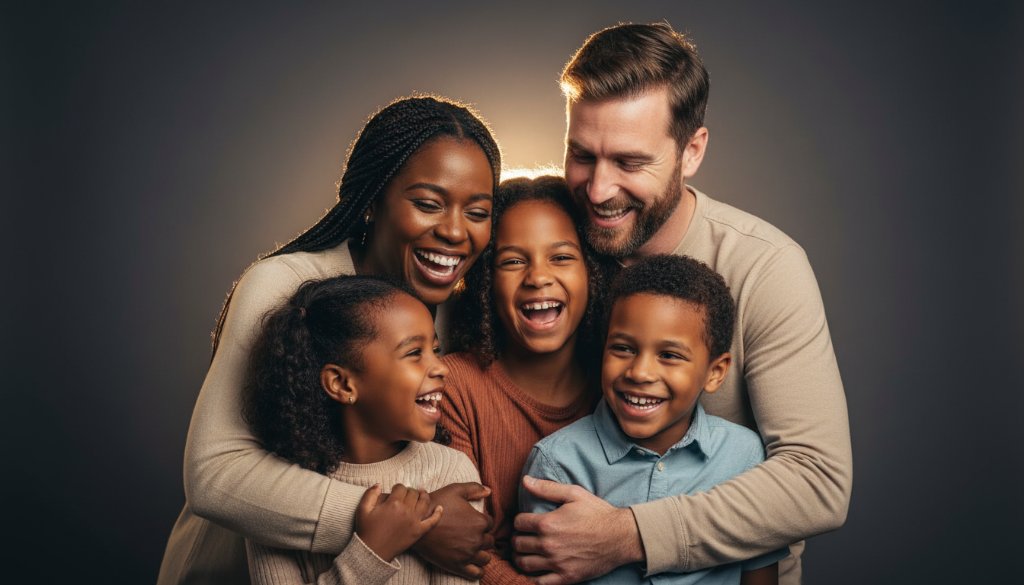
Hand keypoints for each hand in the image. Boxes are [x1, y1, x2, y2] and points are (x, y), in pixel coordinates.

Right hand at [355, 484, 442, 561]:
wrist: (372, 552)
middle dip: (409, 491)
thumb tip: (379, 484)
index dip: (397, 487)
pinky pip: (432, 521)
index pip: (401, 487)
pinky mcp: (418, 532)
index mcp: (393, 503)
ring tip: (422, 493)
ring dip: (424, 496)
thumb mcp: (362, 510)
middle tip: (406, 494)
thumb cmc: (366, 531)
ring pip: (424, 502)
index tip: (395, 490)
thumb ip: (370, 493)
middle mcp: (406, 510)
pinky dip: (438, 514)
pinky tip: (440, 508)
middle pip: (413, 493)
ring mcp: (414, 521)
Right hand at [412, 482, 493, 578]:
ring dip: (482, 552)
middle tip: (471, 534)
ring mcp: (468, 554)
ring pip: (486, 557)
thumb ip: (474, 488)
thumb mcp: (455, 490)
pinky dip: (479, 569)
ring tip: (473, 548)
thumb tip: (489, 491)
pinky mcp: (458, 566)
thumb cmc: (436, 504)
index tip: (473, 521)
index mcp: (479, 521)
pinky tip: (474, 563)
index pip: (490, 523)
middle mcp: (477, 539)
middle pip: (489, 541)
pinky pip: (477, 573)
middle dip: (482, 536)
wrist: (416, 523)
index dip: (482, 521)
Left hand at [513, 476, 643, 584]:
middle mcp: (549, 544)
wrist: (621, 536)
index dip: (519, 521)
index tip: (525, 522)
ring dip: (520, 557)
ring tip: (526, 553)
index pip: (518, 523)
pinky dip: (532, 577)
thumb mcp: (574, 493)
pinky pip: (539, 583)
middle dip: (518, 538)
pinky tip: (535, 570)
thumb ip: (547, 488)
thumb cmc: (598, 513)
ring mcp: (557, 563)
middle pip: (518, 544)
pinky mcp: (566, 577)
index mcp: (548, 523)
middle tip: (524, 537)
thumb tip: (525, 480)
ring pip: (524, 564)